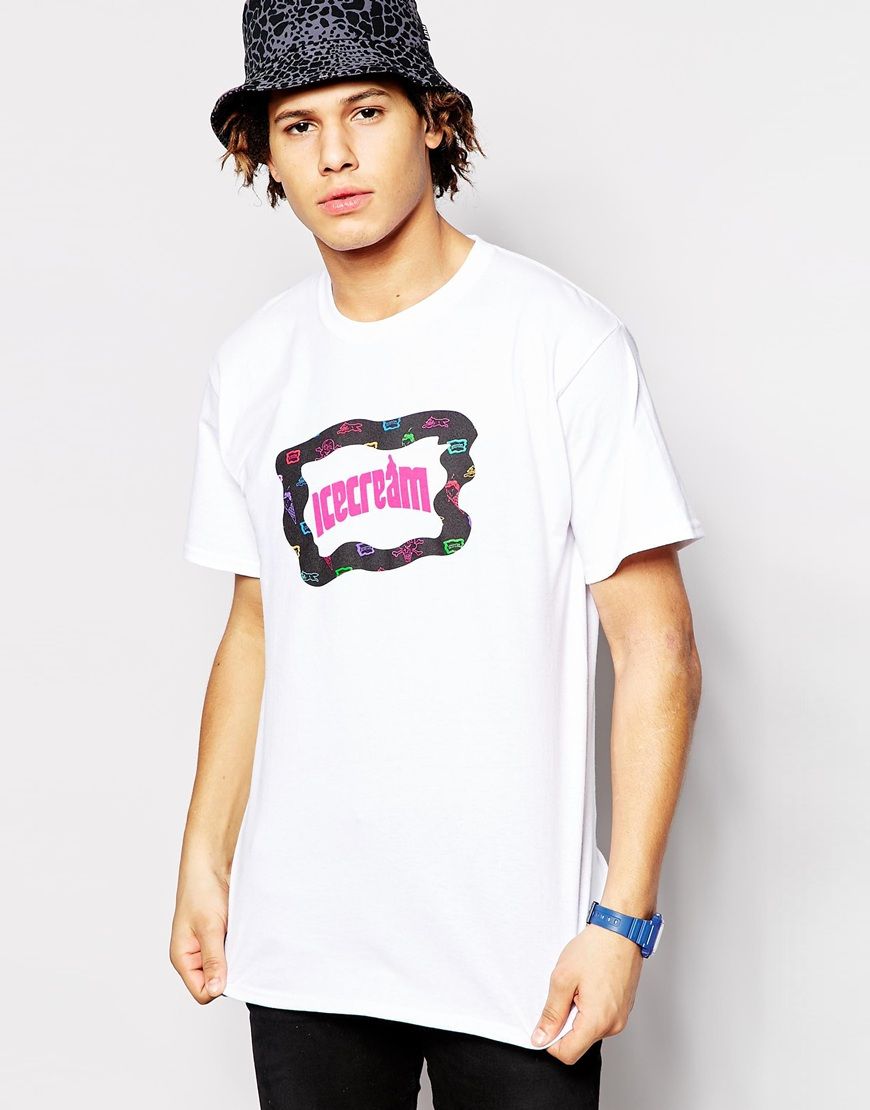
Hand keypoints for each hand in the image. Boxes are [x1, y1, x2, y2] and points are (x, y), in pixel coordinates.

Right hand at [169, 869, 229, 1004]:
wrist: (213, 862)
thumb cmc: (202, 890)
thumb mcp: (209, 927)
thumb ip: (212, 959)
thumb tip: (216, 990)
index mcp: (183, 958)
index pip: (202, 991)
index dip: (219, 985)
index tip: (234, 968)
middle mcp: (195, 955)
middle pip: (216, 982)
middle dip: (231, 972)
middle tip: (240, 951)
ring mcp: (210, 945)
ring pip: (228, 967)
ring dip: (238, 956)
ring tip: (241, 939)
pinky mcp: (223, 935)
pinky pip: (235, 951)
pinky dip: (242, 946)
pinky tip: (246, 934)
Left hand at [530, 922, 643, 1063]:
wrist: (621, 930)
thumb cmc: (595, 949)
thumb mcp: (562, 979)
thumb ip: (551, 1013)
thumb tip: (541, 1038)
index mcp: (597, 1021)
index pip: (568, 1054)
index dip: (550, 1042)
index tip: (545, 1022)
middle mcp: (613, 1025)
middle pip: (579, 1043)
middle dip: (565, 1024)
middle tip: (565, 993)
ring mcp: (621, 1017)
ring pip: (589, 1030)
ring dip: (577, 1014)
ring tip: (579, 985)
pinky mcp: (623, 1009)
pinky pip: (600, 1019)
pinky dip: (589, 1008)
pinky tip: (589, 985)